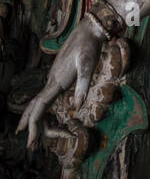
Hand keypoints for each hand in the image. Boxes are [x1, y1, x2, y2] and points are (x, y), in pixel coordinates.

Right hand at [16, 16, 101, 148]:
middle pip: (36, 110)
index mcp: (56, 81)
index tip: (31, 141)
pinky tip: (44, 120)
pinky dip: (43, 113)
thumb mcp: (88, 65)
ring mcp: (54, 81)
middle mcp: (51, 82)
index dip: (33, 125)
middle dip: (33, 129)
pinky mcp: (59, 79)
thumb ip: (83, 86)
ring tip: (37, 140)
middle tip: (32, 147)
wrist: (89, 31)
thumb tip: (77, 107)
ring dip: (39, 123)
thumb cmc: (89, 47)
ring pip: (39, 106)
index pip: (39, 107)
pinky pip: (46, 100)